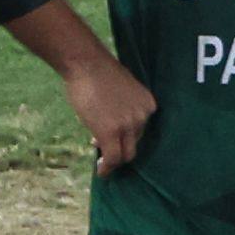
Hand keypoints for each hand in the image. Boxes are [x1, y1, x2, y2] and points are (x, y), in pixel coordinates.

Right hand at [63, 53, 157, 172]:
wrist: (86, 63)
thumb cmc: (97, 70)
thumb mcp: (120, 90)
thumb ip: (120, 107)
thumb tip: (108, 122)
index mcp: (148, 105)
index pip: (140, 129)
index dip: (125, 135)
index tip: (112, 137)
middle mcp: (143, 117)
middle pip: (135, 142)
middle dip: (119, 146)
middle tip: (103, 149)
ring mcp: (129, 126)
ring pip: (126, 153)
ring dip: (113, 160)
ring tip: (102, 163)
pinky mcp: (111, 132)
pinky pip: (113, 157)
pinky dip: (108, 167)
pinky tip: (101, 171)